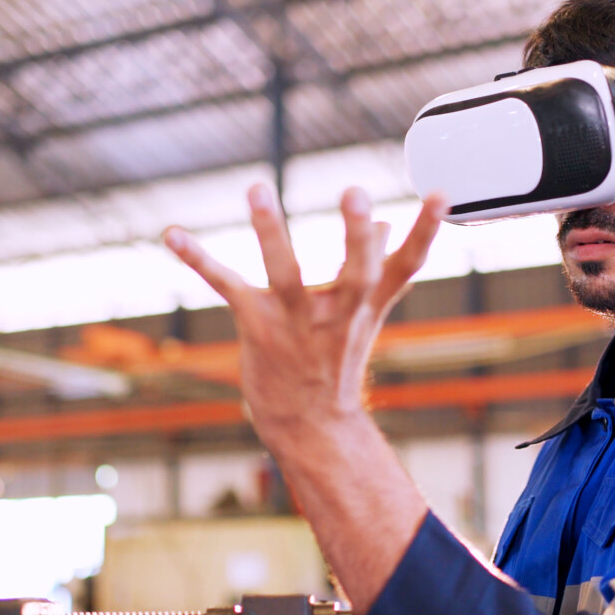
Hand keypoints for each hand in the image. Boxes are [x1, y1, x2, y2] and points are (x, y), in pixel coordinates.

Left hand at [163, 185, 444, 436]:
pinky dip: (198, 258)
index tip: (442, 194)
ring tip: (258, 189)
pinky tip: (172, 234)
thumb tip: (388, 225)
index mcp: (368, 305)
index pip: (406, 265)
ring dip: (271, 231)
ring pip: (285, 274)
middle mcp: (337, 314)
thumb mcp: (363, 317)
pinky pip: (227, 285)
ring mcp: (296, 322)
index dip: (425, 231)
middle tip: (355, 192)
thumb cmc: (336, 362)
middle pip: (355, 272)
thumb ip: (375, 268)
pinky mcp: (257, 326)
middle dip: (356, 236)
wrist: (309, 425)